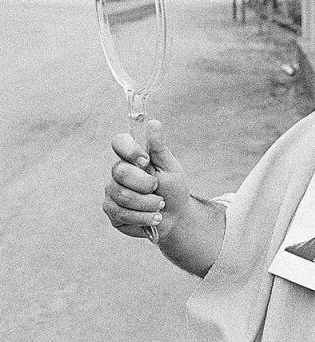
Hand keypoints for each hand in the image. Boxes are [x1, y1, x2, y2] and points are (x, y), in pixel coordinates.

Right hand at [103, 120, 189, 238]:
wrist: (176, 217)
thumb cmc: (173, 189)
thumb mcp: (170, 168)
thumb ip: (159, 149)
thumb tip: (154, 123)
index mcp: (132, 158)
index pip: (119, 142)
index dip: (129, 150)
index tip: (145, 161)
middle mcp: (118, 173)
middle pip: (120, 172)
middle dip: (146, 184)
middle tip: (159, 189)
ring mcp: (112, 193)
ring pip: (123, 196)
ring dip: (148, 203)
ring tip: (160, 206)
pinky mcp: (112, 212)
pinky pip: (122, 214)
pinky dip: (144, 217)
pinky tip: (154, 218)